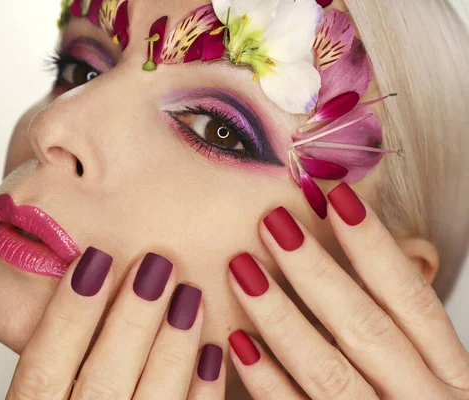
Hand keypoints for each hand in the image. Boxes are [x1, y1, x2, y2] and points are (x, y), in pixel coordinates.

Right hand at [6, 249, 224, 399]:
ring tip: (189, 294)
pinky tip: (213, 350)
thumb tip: (86, 273)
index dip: (68, 314)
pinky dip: (203, 390)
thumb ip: (56, 355)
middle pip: (101, 383)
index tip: (95, 259)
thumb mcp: (46, 391)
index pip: (41, 372)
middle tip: (156, 265)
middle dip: (132, 318)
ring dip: (173, 347)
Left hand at [227, 183, 468, 398]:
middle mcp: (422, 399)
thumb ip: (402, 318)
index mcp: (448, 372)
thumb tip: (390, 245)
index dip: (373, 245)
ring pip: (328, 371)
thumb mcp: (426, 365)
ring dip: (280, 317)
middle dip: (316, 272)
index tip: (334, 195)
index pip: (409, 298)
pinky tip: (236, 343)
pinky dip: (266, 381)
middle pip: (366, 328)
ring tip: (240, 268)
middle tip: (272, 223)